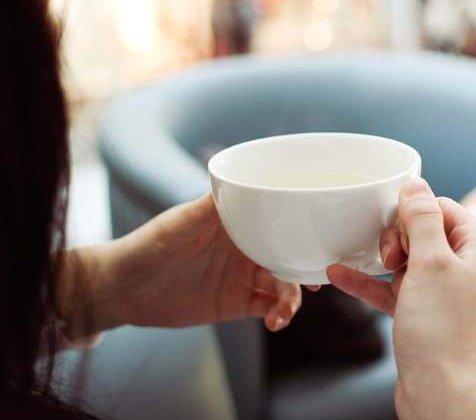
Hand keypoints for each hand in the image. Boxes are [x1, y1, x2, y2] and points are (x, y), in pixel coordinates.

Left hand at [57, 194, 304, 338]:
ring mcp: (244, 275)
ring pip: (284, 283)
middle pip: (290, 252)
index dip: (302, 226)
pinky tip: (276, 323)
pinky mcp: (236, 302)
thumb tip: (238, 186)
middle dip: (307, 266)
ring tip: (285, 311)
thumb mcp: (178, 224)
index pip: (279, 217)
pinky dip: (278, 316)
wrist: (122, 290)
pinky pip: (268, 308)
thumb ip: (209, 208)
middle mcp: (247, 246)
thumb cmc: (147, 246)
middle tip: (320, 281)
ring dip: (293, 297)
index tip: (321, 235)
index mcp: (239, 221)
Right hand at [327, 177, 475, 419]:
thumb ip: (422, 218)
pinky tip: (340, 275)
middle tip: (389, 258)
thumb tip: (416, 184)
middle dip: (398, 240)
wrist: (445, 395)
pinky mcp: (430, 317)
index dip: (413, 215)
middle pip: (426, 232)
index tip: (393, 230)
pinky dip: (374, 284)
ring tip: (360, 260)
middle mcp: (472, 268)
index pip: (444, 208)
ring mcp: (451, 295)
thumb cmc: (445, 332)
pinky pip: (399, 290)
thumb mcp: (430, 262)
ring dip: (382, 261)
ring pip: (410, 262)